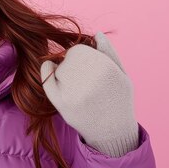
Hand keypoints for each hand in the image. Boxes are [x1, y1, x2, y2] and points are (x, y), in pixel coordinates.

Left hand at [40, 31, 138, 156]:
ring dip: (64, 72)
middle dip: (73, 63)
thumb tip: (96, 34)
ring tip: (78, 85)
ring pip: (59, 69)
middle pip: (67, 59)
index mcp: (106, 70)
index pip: (78, 50)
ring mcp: (74, 93)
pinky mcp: (63, 105)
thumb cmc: (118, 100)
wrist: (112, 132)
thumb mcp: (121, 74)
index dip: (81, 55)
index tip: (87, 65)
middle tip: (83, 77)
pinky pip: (47, 81)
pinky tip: (49, 68)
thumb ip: (109, 53)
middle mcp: (90, 80)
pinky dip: (46, 72)